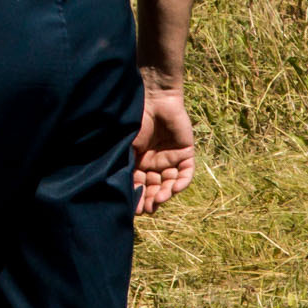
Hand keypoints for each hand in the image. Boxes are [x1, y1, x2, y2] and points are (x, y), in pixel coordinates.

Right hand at [133, 87, 195, 215]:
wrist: (154, 98)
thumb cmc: (136, 120)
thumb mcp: (127, 146)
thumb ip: (126, 166)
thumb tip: (121, 190)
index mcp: (139, 162)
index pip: (139, 185)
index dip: (137, 197)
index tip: (134, 209)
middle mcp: (156, 164)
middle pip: (155, 188)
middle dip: (151, 199)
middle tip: (147, 208)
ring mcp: (171, 159)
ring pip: (170, 183)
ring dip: (165, 193)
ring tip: (159, 199)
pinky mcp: (186, 153)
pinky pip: (186, 173)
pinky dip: (182, 182)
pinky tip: (174, 189)